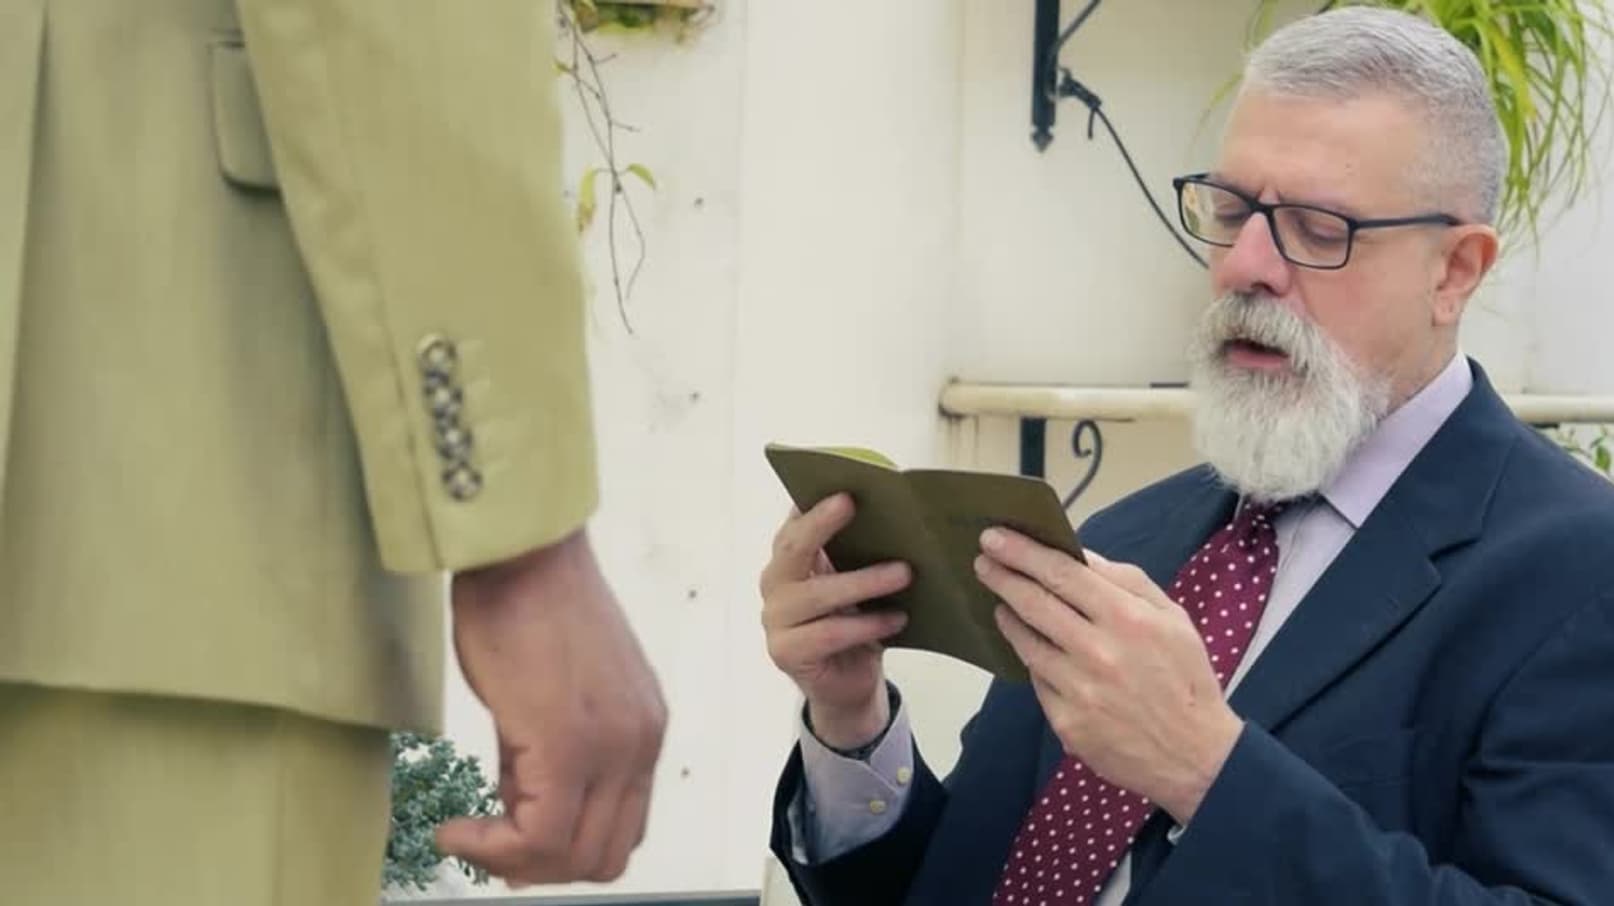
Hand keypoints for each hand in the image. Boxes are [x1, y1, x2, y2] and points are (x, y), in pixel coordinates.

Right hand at [436, 529, 666, 885]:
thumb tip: (516, 808)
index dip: (563, 851)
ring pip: (576, 855)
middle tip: (487, 844)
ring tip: (470, 831)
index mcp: (642, 730)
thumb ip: (546, 754)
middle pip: (604, 855)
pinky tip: (458, 827)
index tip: (507, 839)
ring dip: (515, 859)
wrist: (520, 554)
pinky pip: (540, 834)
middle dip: (539, 865)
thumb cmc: (526, 604)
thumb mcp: (554, 693)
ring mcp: (613, 745)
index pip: (622, 829)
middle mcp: (640, 743)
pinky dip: (494, 846)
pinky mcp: (570, 744)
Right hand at [759, 493, 911, 748]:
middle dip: (821, 523)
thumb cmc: (857, 621)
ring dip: (864, 581)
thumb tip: (897, 514)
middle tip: (851, 503)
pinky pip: (829, 633)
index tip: (838, 481)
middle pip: (791, 548)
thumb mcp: (859, 581)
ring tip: (905, 573)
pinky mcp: (786, 652)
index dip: (811, 501)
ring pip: (817, 595)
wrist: (849, 684)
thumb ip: (860, 551)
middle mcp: (774, 583)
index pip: (793, 521)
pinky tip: (897, 620)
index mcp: (789, 558)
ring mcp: (775, 619)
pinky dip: (866, 625)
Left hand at [975, 529, 1243, 823]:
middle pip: (1033, 603)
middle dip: (1002, 577)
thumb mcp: (1172, 619)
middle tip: (983, 560)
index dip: (1023, 552)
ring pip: (1027, 642)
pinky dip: (1032, 659)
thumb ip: (1126, 581)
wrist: (1194, 756)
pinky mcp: (1065, 721)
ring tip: (1000, 602)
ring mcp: (1077, 689)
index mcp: (1127, 618)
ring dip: (1008, 616)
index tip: (995, 537)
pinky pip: (1038, 679)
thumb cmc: (1186, 679)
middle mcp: (1096, 651)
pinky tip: (1030, 646)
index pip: (1061, 574)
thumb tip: (1080, 554)